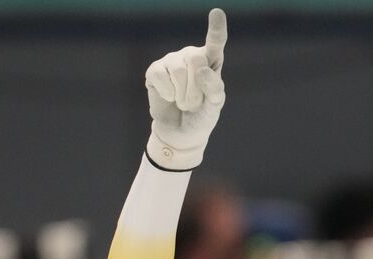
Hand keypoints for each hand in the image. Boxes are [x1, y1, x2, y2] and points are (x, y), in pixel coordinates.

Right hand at [146, 8, 227, 169]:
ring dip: (183, 95)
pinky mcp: (155, 70)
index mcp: (211, 61)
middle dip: (196, 88)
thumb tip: (201, 70)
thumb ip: (214, 89)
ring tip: (183, 103)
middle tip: (194, 103)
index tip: (216, 13)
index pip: (215, 42)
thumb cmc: (201, 115)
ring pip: (178, 71)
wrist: (180, 132)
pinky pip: (161, 77)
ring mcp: (171, 61)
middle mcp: (191, 56)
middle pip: (195, 59)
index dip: (216, 28)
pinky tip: (169, 98)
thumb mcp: (214, 105)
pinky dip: (167, 93)